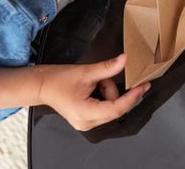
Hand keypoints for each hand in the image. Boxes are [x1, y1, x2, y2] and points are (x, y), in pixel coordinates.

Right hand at [35, 54, 149, 131]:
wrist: (42, 85)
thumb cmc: (58, 80)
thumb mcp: (85, 72)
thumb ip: (107, 68)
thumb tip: (125, 59)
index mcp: (85, 113)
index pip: (116, 109)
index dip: (132, 97)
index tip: (143, 86)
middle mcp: (87, 123)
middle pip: (115, 107)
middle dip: (113, 89)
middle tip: (102, 77)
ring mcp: (86, 123)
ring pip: (111, 107)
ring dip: (107, 91)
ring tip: (93, 82)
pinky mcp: (87, 119)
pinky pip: (105, 108)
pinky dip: (104, 95)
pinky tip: (93, 88)